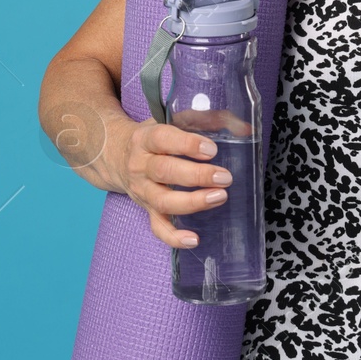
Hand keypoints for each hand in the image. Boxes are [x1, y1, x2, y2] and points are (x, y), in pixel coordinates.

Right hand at [121, 120, 232, 248]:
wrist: (117, 155)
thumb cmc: (155, 137)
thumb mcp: (174, 120)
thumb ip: (207, 120)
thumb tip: (244, 128)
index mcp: (146, 138)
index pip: (162, 139)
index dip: (187, 144)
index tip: (211, 149)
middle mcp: (141, 165)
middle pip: (164, 171)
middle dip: (196, 176)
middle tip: (224, 177)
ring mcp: (143, 190)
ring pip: (162, 201)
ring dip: (192, 202)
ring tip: (219, 197)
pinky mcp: (147, 209)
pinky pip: (158, 227)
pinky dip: (174, 237)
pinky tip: (194, 239)